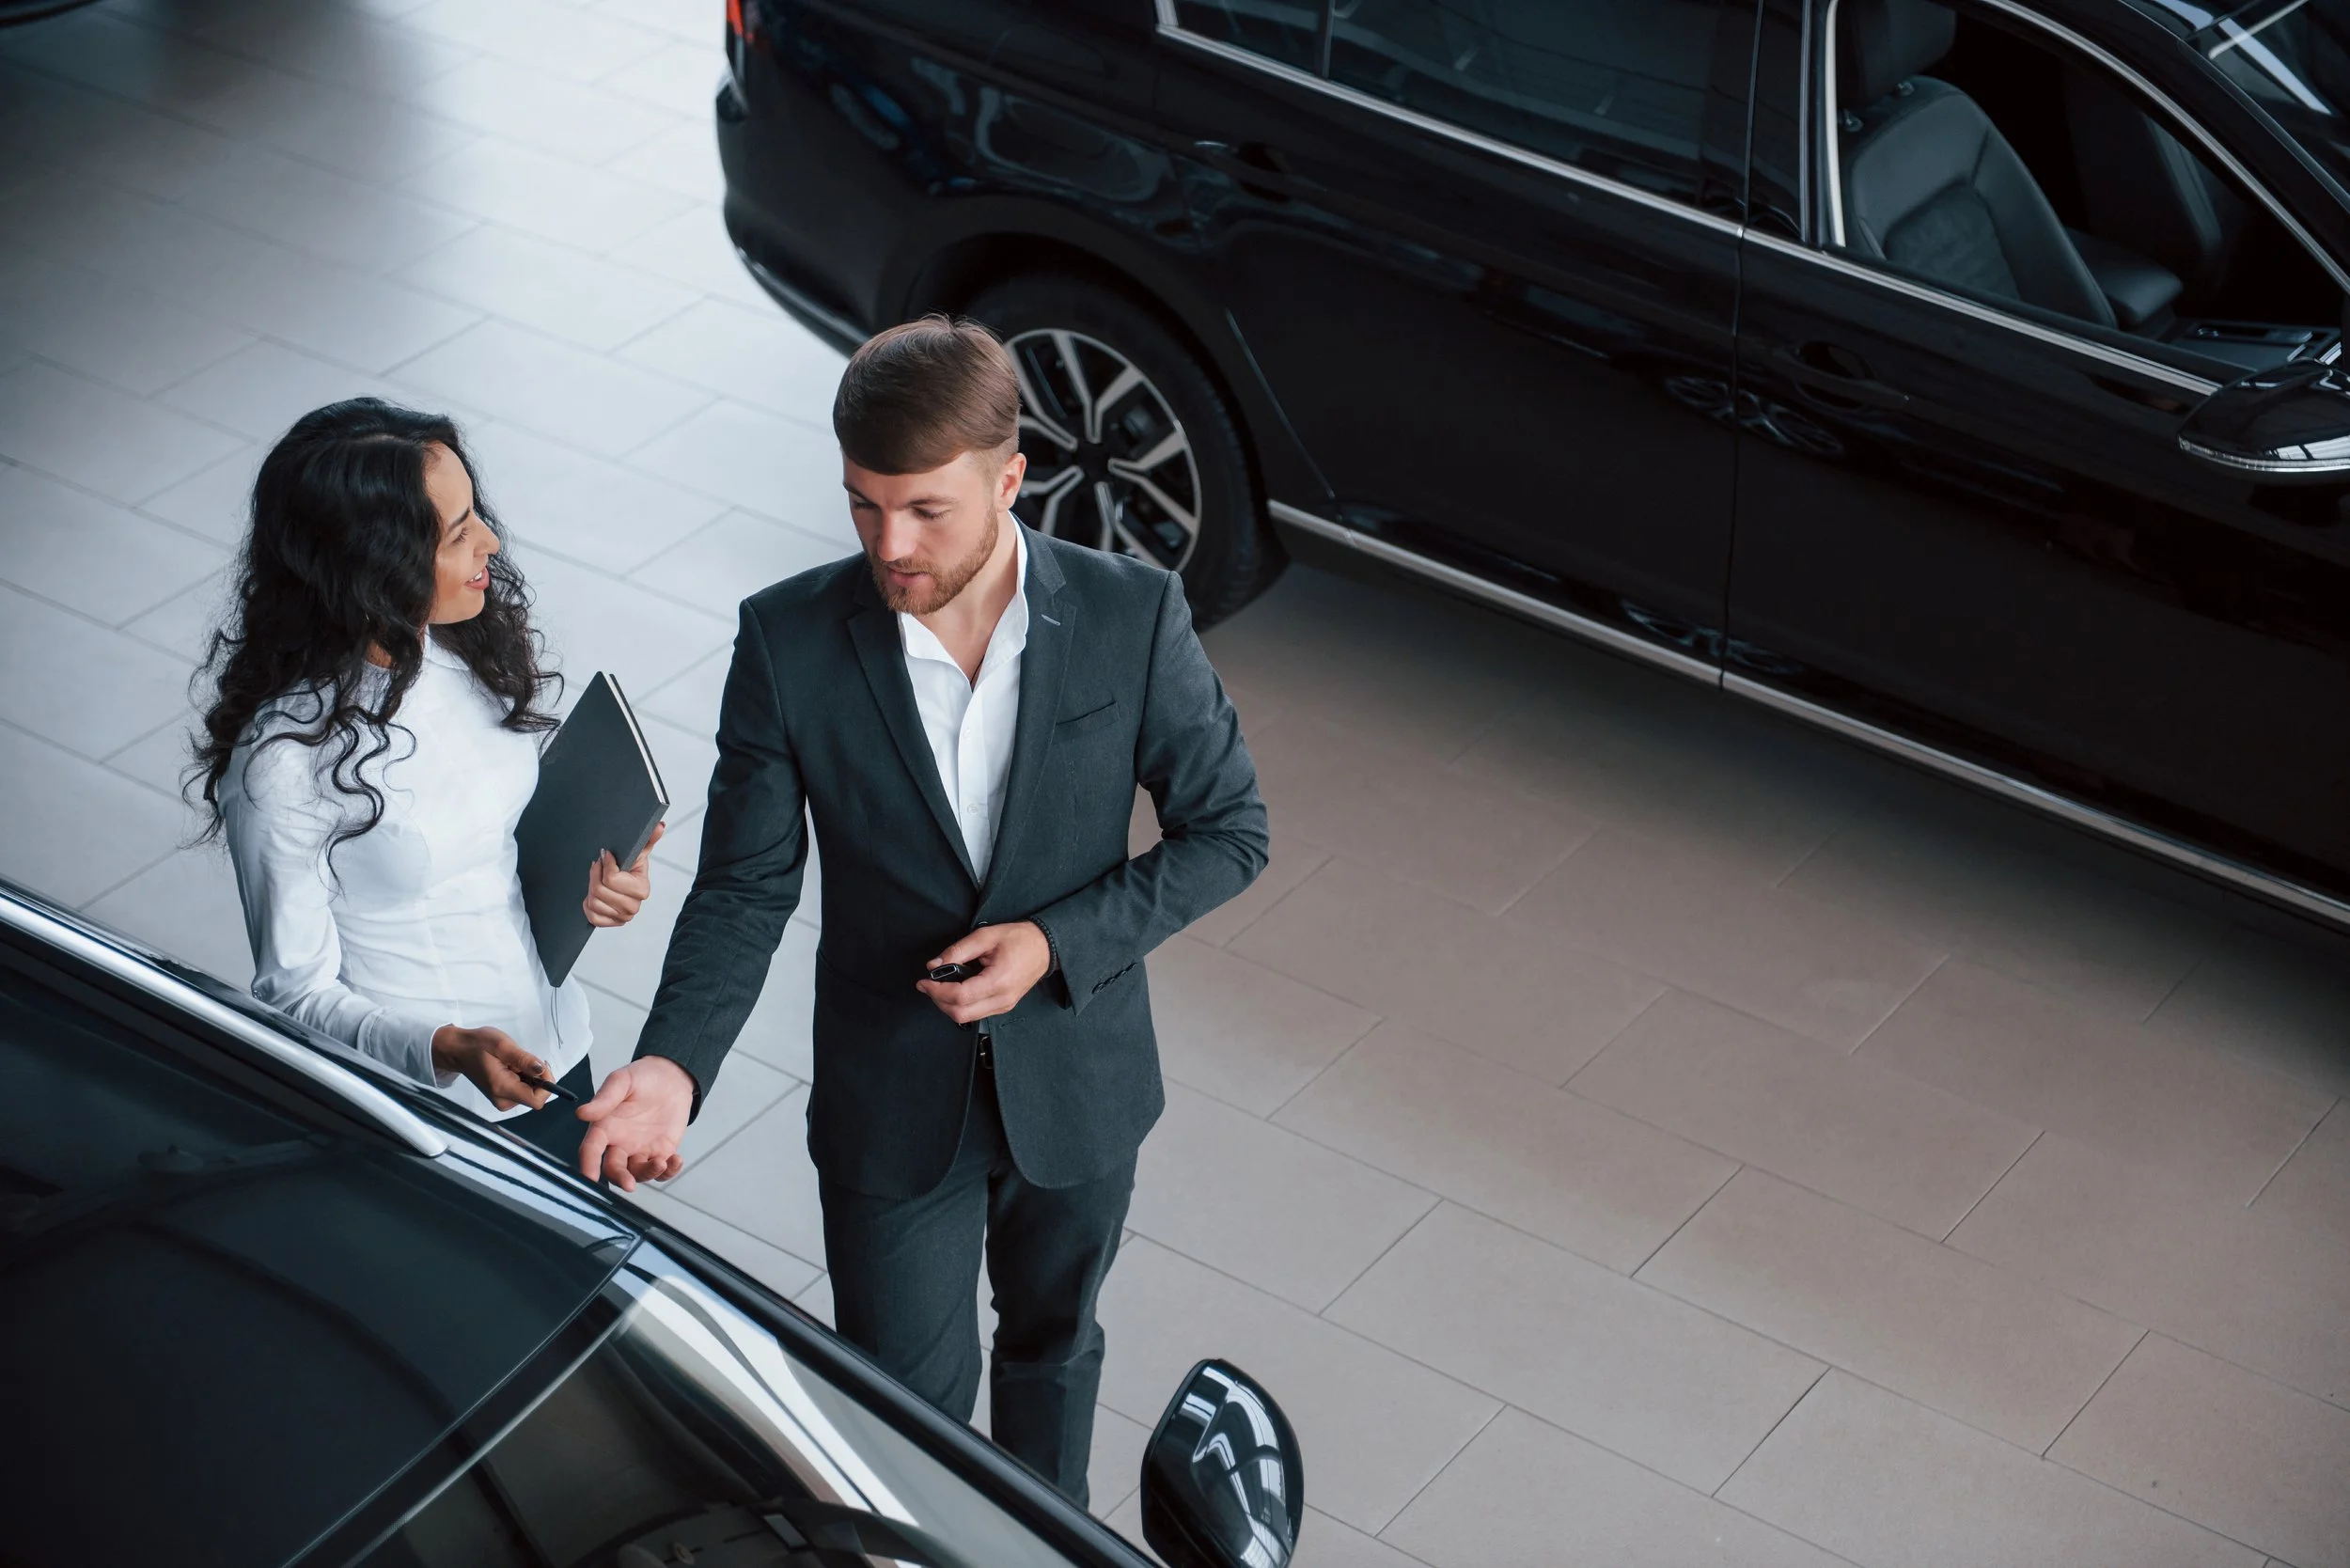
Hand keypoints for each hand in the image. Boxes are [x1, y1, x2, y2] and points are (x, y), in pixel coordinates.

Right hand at [431, 1024, 550, 1111]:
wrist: (459, 1050)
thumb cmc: (477, 1045)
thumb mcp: (502, 1045)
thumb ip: (524, 1059)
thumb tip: (541, 1070)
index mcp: (503, 1089)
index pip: (536, 1101)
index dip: (546, 1084)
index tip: (540, 1066)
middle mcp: (503, 1100)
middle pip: (535, 1096)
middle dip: (536, 1077)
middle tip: (522, 1060)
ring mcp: (502, 1099)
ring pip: (531, 1091)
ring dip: (529, 1075)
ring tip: (512, 1062)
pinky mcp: (502, 1096)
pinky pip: (523, 1089)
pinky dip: (523, 1076)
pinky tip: (510, 1066)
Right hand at [575, 1055, 695, 1189]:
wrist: (671, 1077)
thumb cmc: (642, 1077)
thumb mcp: (622, 1081)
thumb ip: (604, 1099)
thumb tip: (581, 1114)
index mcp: (605, 1127)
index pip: (591, 1150)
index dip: (588, 1164)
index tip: (589, 1177)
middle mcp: (619, 1143)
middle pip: (613, 1169)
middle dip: (620, 1179)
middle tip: (629, 1183)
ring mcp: (640, 1150)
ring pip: (638, 1173)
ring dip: (647, 1173)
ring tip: (661, 1162)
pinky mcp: (661, 1151)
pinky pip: (662, 1170)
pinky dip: (668, 1171)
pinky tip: (676, 1160)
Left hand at [584, 823, 663, 927]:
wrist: (625, 882)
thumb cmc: (630, 866)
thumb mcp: (637, 851)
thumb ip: (648, 839)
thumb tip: (659, 825)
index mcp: (642, 889)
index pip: (612, 880)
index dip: (604, 865)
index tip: (605, 855)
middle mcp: (634, 906)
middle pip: (600, 891)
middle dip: (595, 877)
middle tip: (597, 867)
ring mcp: (624, 917)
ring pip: (594, 903)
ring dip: (591, 889)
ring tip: (597, 880)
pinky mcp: (612, 923)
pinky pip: (592, 917)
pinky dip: (588, 905)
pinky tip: (595, 895)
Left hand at [916, 921, 1052, 1025]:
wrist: (1045, 947)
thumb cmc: (1020, 939)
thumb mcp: (985, 937)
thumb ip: (958, 951)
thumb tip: (934, 965)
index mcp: (998, 981)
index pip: (959, 996)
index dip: (937, 991)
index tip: (924, 982)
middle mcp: (1002, 999)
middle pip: (960, 1014)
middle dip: (939, 1001)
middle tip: (928, 986)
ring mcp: (1004, 1006)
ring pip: (967, 1018)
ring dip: (948, 1005)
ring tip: (940, 987)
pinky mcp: (1004, 1006)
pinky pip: (977, 1014)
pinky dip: (961, 1005)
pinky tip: (956, 990)